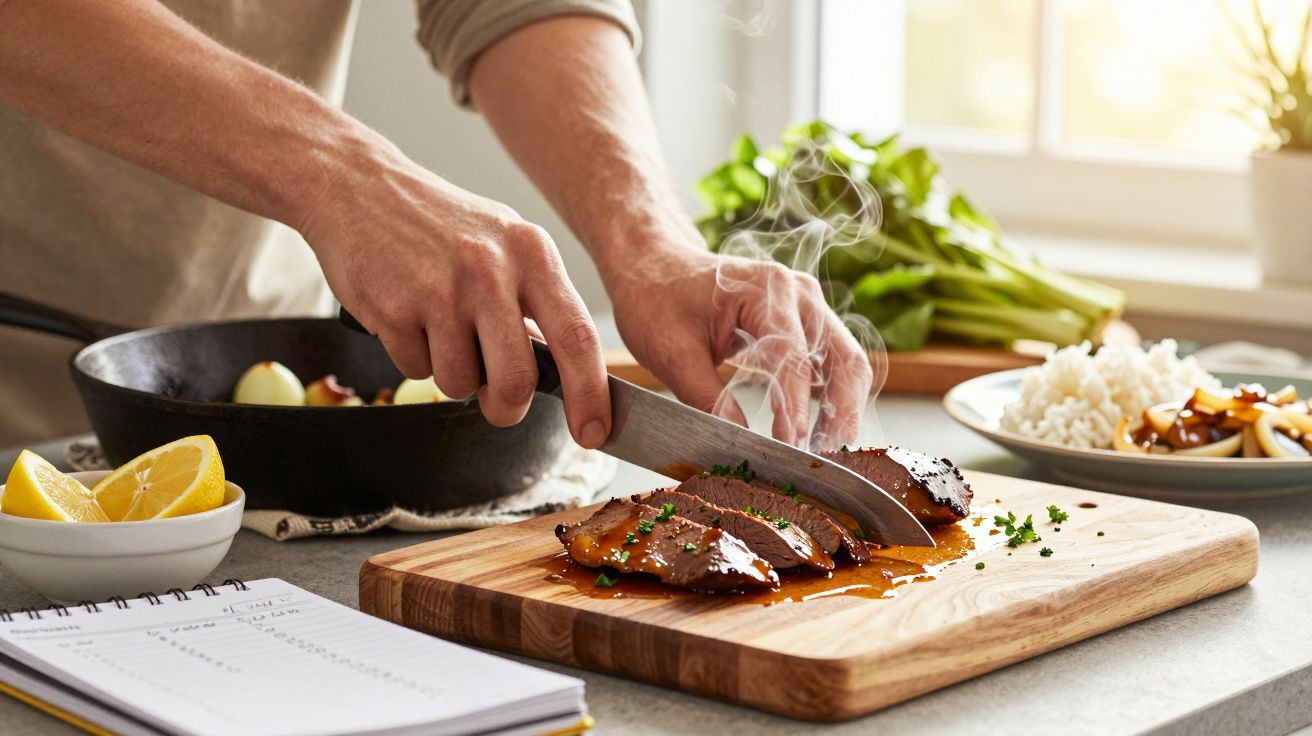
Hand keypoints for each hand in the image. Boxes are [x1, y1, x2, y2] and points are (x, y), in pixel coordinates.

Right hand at [298, 138, 610, 447]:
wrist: (358, 187)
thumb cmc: (439, 224)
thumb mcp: (504, 243)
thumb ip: (536, 300)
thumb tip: (564, 370)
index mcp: (532, 253)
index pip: (578, 337)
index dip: (590, 395)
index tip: (594, 433)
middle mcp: (492, 270)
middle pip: (516, 380)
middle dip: (506, 407)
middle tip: (498, 403)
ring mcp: (441, 290)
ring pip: (460, 383)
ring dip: (451, 374)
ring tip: (439, 328)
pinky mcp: (394, 308)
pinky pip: (415, 370)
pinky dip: (413, 357)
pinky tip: (408, 315)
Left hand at [607, 241, 873, 449]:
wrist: (654, 267)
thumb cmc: (657, 299)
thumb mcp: (672, 353)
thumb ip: (706, 398)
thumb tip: (738, 442)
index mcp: (766, 288)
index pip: (793, 356)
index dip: (795, 406)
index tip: (790, 445)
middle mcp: (798, 294)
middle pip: (844, 359)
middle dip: (841, 414)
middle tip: (825, 461)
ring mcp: (807, 307)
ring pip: (848, 364)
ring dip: (844, 411)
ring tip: (827, 455)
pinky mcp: (804, 325)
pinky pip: (832, 364)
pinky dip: (833, 400)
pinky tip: (821, 436)